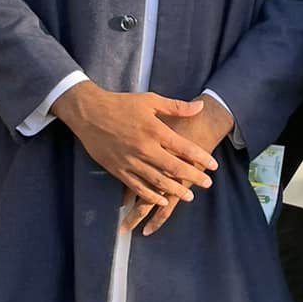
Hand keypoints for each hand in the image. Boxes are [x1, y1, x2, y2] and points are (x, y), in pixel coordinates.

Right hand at [54, 83, 217, 207]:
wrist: (89, 113)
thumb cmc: (121, 104)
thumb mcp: (150, 100)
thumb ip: (176, 107)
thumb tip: (199, 108)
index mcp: (155, 130)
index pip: (184, 148)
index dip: (201, 158)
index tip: (213, 166)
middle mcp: (145, 148)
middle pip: (174, 168)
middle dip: (193, 177)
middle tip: (207, 184)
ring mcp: (131, 161)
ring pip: (158, 181)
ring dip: (175, 190)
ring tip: (189, 197)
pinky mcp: (118, 169)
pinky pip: (137, 187)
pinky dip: (151, 196)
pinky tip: (162, 201)